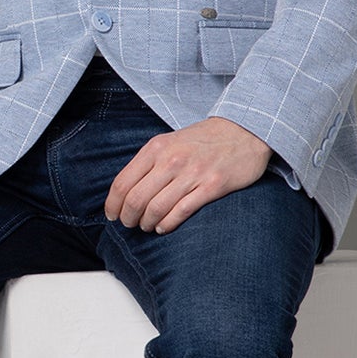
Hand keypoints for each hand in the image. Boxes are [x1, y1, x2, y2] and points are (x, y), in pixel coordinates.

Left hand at [104, 118, 271, 233]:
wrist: (244, 130)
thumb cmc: (203, 140)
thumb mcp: (169, 142)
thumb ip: (149, 162)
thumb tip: (126, 190)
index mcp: (156, 148)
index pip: (122, 183)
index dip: (113, 204)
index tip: (112, 215)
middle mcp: (171, 160)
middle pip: (136, 199)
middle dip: (128, 218)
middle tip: (129, 224)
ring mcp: (192, 174)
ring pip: (156, 209)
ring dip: (146, 223)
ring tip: (147, 226)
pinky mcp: (212, 186)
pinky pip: (181, 212)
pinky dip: (166, 225)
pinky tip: (162, 227)